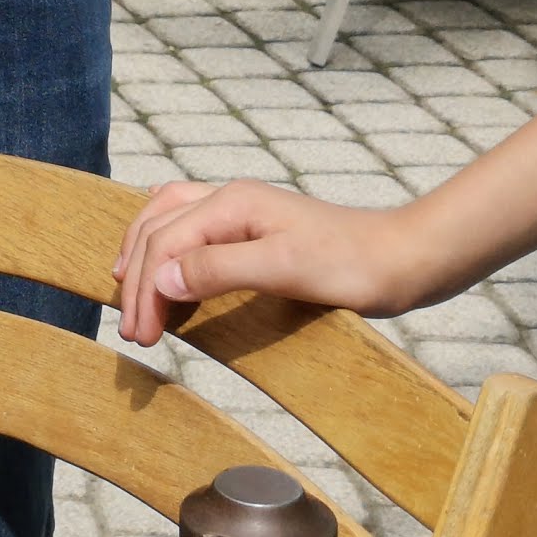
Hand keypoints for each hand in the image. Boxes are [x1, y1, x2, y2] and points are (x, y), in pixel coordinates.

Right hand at [111, 176, 439, 346]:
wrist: (404, 259)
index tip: (140, 337)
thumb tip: (161, 278)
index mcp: (232, 204)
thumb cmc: (352, 266)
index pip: (165, 244)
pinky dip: (171, 249)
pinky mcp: (257, 230)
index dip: (145, 291)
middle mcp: (231, 200)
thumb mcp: (284, 269)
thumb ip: (219, 269)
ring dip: (147, 256)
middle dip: (137, 276)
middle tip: (132, 328)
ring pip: (171, 219)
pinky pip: (194, 229)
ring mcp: (244, 212)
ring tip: (132, 294)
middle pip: (159, 226)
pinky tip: (169, 268)